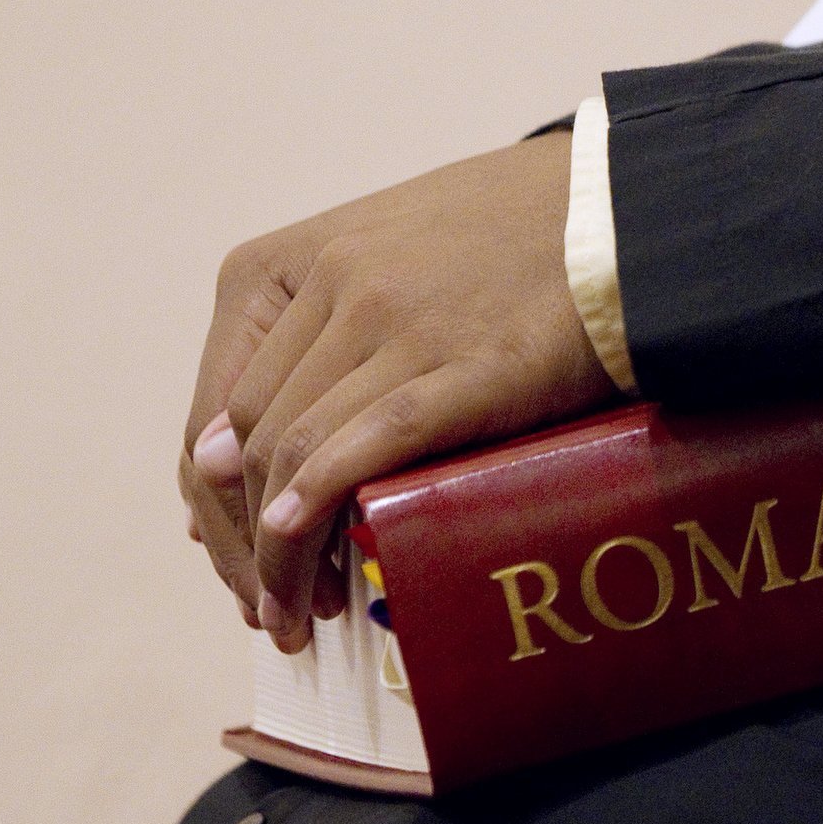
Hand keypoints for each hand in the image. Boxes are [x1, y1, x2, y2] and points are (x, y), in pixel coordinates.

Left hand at [181, 130, 611, 651]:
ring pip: (300, 451)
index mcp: (278, 267)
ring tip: (299, 613)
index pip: (213, 416)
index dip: (217, 510)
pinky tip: (306, 544)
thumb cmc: (493, 245)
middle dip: (247, 547)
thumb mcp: (362, 269)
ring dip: (285, 551)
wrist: (611, 210)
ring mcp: (395, 320)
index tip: (239, 568)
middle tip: (274, 612)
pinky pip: (375, 438)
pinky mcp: (469, 360)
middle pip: (249, 446)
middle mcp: (326, 285)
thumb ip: (290, 353)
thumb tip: (211, 467)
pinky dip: (324, 496)